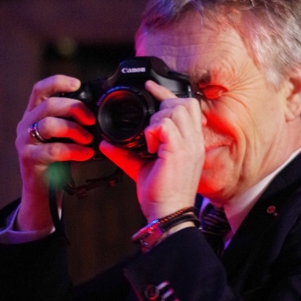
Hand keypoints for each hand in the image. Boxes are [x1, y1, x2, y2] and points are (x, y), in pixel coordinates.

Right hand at [15, 75, 94, 230]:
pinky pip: (53, 150)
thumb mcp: (65, 137)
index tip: (77, 83)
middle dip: (74, 108)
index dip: (57, 82)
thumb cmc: (57, 162)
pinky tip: (86, 154)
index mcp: (34, 114)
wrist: (43, 192)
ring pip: (49, 124)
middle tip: (91, 120)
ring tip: (88, 140)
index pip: (40, 89)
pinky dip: (73, 151)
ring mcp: (25, 141)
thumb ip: (73, 122)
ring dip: (74, 130)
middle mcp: (26, 124)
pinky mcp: (29, 158)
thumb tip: (97, 111)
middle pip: (48, 105)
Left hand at [100, 81, 204, 220]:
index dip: (167, 94)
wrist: (167, 213)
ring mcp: (189, 145)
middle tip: (148, 120)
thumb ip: (126, 152)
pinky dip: (153, 131)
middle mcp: (194, 141)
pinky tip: (150, 146)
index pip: (187, 106)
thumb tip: (106, 143)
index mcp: (191, 143)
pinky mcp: (179, 151)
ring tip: (149, 140)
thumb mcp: (140, 167)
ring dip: (156, 120)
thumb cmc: (161, 195)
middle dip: (163, 104)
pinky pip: (166, 125)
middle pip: (184, 103)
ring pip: (175, 110)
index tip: (150, 87)